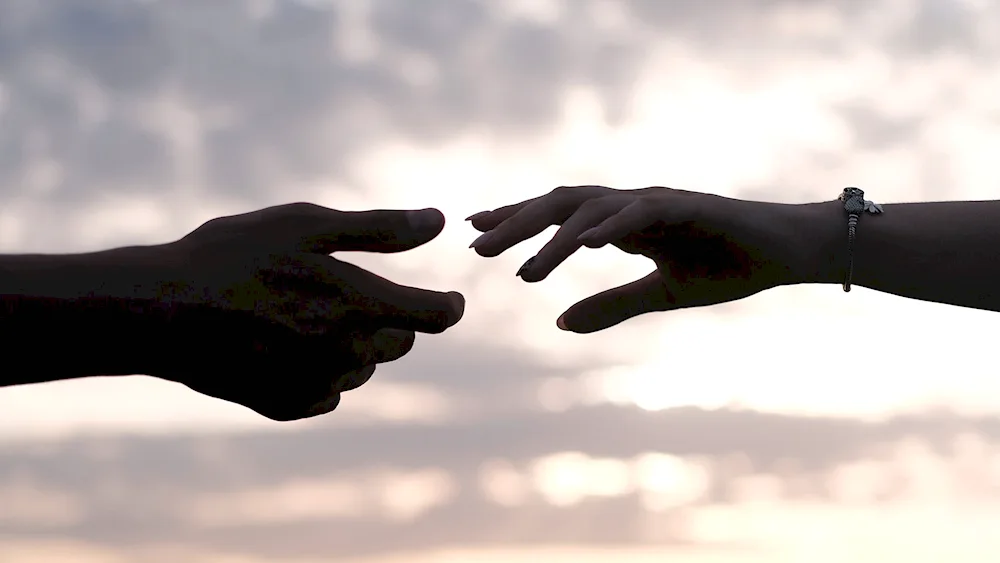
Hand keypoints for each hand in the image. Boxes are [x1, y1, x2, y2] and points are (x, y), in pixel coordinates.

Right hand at [149, 202, 464, 420]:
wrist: (160, 313)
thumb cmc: (233, 256)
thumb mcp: (306, 225)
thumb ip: (379, 228)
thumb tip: (436, 221)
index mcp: (360, 306)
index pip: (437, 318)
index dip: (450, 306)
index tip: (451, 299)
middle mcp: (348, 354)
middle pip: (400, 343)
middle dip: (388, 318)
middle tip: (343, 292)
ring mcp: (317, 386)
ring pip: (362, 368)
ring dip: (351, 345)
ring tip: (298, 315)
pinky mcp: (289, 408)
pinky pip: (327, 392)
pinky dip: (317, 371)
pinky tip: (280, 345)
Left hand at [467, 186, 799, 332]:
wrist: (785, 252)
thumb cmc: (727, 266)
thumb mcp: (660, 296)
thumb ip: (610, 306)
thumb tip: (557, 324)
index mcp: (621, 224)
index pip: (558, 217)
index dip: (517, 222)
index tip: (477, 236)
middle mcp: (631, 206)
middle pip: (561, 205)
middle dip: (517, 223)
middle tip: (477, 247)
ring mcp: (659, 202)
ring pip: (592, 210)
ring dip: (553, 236)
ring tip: (522, 268)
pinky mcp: (689, 206)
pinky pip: (644, 211)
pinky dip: (613, 225)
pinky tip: (586, 243)